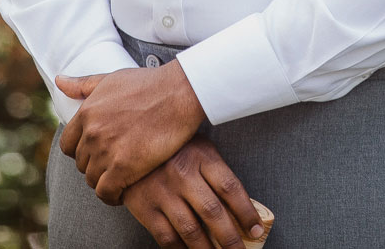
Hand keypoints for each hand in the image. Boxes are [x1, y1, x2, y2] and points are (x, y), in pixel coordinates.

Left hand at [57, 62, 205, 202]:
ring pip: (92, 179)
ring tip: (120, 178)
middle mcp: (92, 132)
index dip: (81, 151)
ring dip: (104, 181)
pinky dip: (112, 196)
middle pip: (81, 163)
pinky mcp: (123, 167)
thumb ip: (83, 84)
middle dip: (95, 165)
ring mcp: (106, 151)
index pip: (67, 144)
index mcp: (87, 112)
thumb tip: (59, 81)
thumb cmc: (150, 84)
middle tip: (113, 165)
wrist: (179, 93)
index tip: (96, 152)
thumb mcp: (112, 79)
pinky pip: (106, 192)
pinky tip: (123, 192)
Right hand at [121, 138, 267, 247]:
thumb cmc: (173, 150)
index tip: (255, 229)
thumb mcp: (199, 149)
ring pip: (191, 230)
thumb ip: (217, 173)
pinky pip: (167, 237)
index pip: (230, 188)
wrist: (128, 146)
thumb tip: (240, 207)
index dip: (246, 212)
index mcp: (201, 156)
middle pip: (213, 212)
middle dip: (231, 238)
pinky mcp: (145, 208)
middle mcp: (182, 174)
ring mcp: (163, 192)